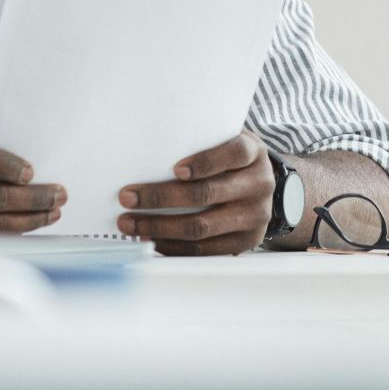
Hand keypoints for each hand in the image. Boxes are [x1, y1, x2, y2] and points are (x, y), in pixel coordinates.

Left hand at [116, 129, 273, 255]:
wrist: (261, 184)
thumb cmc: (230, 158)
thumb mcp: (224, 140)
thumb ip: (198, 140)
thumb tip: (145, 147)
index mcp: (253, 153)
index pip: (233, 154)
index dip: (205, 162)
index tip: (175, 169)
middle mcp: (259, 185)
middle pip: (207, 194)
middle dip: (161, 197)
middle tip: (128, 197)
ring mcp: (255, 217)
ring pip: (202, 227)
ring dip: (160, 227)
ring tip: (130, 223)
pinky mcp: (245, 242)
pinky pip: (204, 250)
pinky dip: (173, 246)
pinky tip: (152, 238)